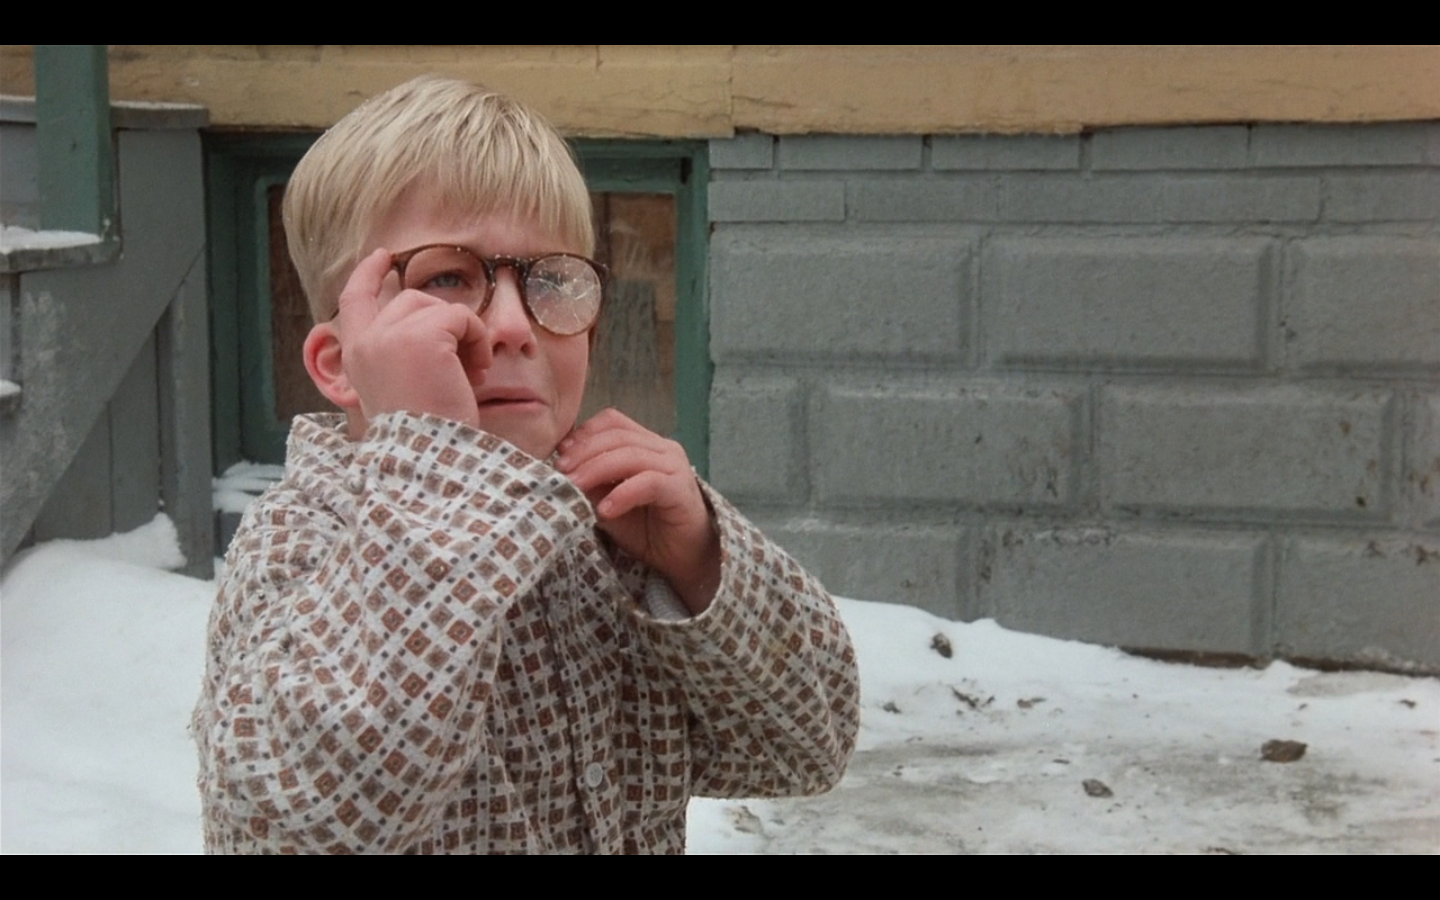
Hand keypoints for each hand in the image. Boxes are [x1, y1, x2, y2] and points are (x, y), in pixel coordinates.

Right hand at [331, 248, 492, 428]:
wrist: (429, 460)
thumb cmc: (425, 436)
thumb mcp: (401, 389)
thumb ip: (402, 355)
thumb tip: (434, 325)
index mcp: (356, 357)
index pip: (353, 300)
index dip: (367, 273)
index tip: (383, 256)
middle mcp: (366, 341)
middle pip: (410, 300)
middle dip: (444, 323)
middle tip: (467, 364)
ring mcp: (391, 335)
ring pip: (438, 307)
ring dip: (464, 334)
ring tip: (473, 372)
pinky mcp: (423, 336)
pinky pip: (461, 316)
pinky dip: (478, 339)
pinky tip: (479, 370)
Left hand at [556, 409, 721, 614]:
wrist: (686, 557)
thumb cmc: (648, 530)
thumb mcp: (609, 503)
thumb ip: (591, 483)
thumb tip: (561, 467)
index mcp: (646, 444)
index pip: (613, 422)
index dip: (584, 433)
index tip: (560, 454)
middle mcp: (662, 448)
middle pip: (617, 435)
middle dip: (584, 452)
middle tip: (561, 472)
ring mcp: (674, 466)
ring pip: (630, 454)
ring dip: (597, 470)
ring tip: (575, 488)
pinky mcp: (680, 488)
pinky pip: (648, 482)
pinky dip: (622, 494)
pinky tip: (605, 510)